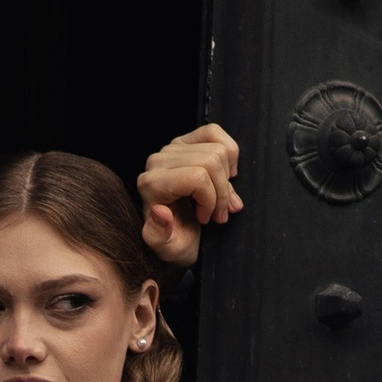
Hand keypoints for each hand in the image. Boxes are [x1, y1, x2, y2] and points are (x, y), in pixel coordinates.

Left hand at [137, 123, 241, 267]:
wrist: (176, 234)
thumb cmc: (175, 240)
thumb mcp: (167, 249)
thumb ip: (158, 236)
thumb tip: (161, 212)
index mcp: (152, 185)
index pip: (198, 177)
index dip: (211, 199)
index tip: (207, 218)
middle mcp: (158, 161)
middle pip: (211, 161)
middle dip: (222, 192)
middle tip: (218, 214)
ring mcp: (172, 148)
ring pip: (218, 150)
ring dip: (226, 179)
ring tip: (219, 201)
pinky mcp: (186, 140)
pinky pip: (215, 132)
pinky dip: (229, 154)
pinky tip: (224, 176)